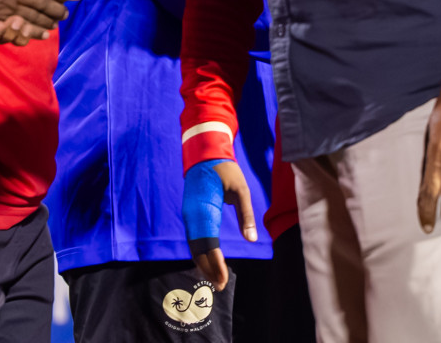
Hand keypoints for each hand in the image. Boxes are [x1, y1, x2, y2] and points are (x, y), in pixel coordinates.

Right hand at [183, 159, 256, 291]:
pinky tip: (208, 262)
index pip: (208, 244)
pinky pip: (194, 238)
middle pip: (198, 249)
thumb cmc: (226, 170)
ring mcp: (189, 216)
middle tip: (221, 285)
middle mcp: (192, 216)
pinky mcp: (190, 215)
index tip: (223, 279)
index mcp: (203, 211)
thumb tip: (252, 238)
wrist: (204, 155)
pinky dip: (201, 252)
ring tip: (216, 278)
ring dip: (204, 262)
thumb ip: (246, 215)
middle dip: (208, 268)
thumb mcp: (241, 189)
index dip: (215, 264)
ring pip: (194, 245)